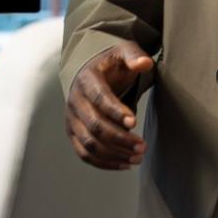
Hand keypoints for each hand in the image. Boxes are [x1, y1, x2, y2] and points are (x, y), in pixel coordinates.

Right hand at [65, 43, 153, 169]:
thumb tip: (145, 63)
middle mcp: (75, 101)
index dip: (116, 112)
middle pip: (95, 126)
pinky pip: (85, 154)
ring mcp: (72, 119)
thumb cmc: (111, 65)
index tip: (134, 122)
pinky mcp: (73, 133)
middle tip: (143, 147)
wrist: (90, 73)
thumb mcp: (123, 53)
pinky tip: (125, 164)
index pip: (99, 98)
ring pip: (89, 144)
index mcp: (87, 80)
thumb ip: (134, 56)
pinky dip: (104, 163)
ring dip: (114, 154)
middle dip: (120, 139)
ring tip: (138, 158)